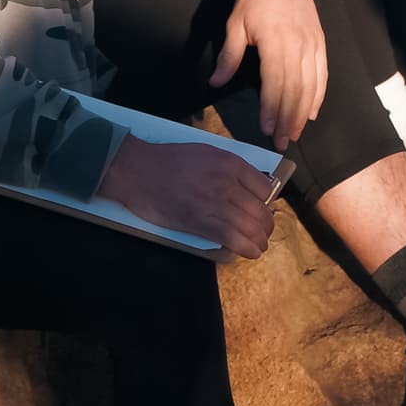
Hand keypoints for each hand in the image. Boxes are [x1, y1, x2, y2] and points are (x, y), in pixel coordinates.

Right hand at [98, 134, 278, 258]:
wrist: (138, 170)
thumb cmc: (169, 160)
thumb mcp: (207, 153)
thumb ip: (229, 169)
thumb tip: (247, 188)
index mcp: (230, 163)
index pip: (265, 188)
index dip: (267, 203)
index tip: (262, 209)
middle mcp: (227, 183)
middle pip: (261, 211)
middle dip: (267, 225)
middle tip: (264, 232)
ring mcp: (213, 204)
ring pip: (250, 227)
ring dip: (260, 240)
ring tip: (260, 245)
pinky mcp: (198, 222)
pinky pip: (231, 238)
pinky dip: (246, 248)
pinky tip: (252, 252)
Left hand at [211, 0, 327, 142]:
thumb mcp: (236, 23)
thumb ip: (229, 56)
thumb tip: (215, 83)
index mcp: (276, 41)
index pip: (275, 83)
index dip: (271, 108)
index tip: (266, 128)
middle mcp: (298, 46)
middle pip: (295, 90)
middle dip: (287, 119)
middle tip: (280, 142)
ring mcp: (312, 45)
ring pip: (310, 87)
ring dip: (301, 113)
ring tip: (294, 133)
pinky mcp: (320, 44)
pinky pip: (322, 75)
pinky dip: (317, 96)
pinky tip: (310, 113)